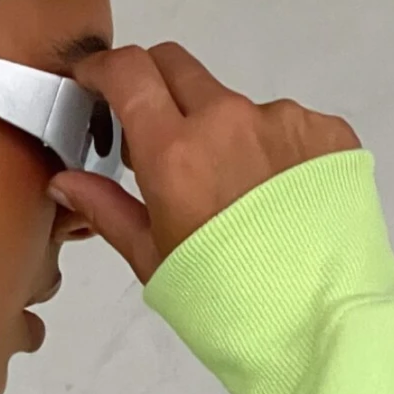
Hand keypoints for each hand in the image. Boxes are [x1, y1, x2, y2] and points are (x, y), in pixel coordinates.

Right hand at [45, 42, 363, 285]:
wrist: (322, 326)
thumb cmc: (229, 305)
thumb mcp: (155, 262)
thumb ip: (106, 210)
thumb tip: (66, 181)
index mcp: (175, 152)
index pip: (129, 73)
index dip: (104, 68)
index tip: (94, 80)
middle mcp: (229, 120)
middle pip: (177, 67)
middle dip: (154, 87)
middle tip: (153, 134)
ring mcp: (284, 120)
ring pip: (234, 105)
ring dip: (220, 133)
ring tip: (234, 198)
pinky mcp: (328, 131)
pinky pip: (287, 126)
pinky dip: (271, 152)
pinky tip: (279, 202)